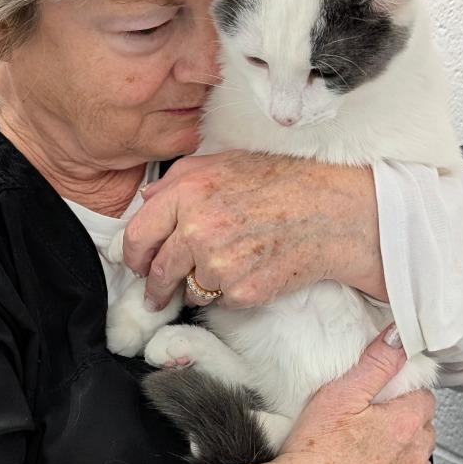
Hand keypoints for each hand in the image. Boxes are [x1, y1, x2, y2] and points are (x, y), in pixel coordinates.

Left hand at [122, 151, 387, 310]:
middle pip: (158, 271)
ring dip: (199, 286)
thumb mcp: (224, 162)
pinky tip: (250, 270)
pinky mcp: (242, 291)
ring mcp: (219, 264)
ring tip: (227, 266)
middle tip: (158, 293)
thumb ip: (178, 179)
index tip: (138, 265)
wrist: (329, 211)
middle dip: (156, 286)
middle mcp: (198, 229)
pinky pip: (220, 301)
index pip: (138, 235)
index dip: (133, 255)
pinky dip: (229, 292)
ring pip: (190, 290)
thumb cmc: (282, 182)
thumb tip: (146, 200)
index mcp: (188, 193)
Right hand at [248, 324, 435, 463]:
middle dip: (403, 419)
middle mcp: (415, 458)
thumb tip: (399, 338)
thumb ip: (376, 362)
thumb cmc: (315, 455)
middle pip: (423, 427)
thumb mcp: (342, 393)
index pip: (425, 396)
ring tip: (362, 448)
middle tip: (367, 418)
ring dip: (399, 452)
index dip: (403, 390)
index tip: (382, 392)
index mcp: (407, 425)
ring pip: (416, 460)